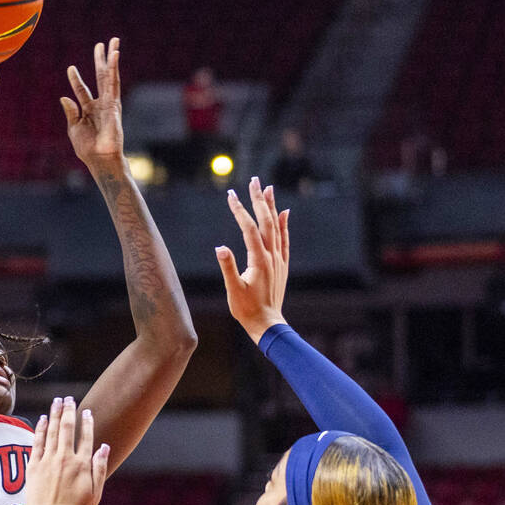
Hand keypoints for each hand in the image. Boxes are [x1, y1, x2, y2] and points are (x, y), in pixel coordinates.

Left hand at [24, 397, 108, 504]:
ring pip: (51, 431)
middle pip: (67, 428)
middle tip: (68, 399)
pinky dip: (40, 428)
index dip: (87, 422)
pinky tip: (42, 419)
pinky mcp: (34, 465)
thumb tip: (104, 447)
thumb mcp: (95, 493)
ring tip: (56, 401)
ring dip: (54, 414)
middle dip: (68, 410)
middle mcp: (65, 458)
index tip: (86, 411)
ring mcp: (48, 460)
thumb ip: (99, 468)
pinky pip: (37, 442)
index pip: (86, 437)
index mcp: (82, 465)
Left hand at [61, 39, 122, 170]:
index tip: (71, 68)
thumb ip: (71, 112)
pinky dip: (114, 68)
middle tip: (101, 44)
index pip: (82, 90)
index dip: (76, 80)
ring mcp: (109, 102)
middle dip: (100, 61)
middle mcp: (100, 104)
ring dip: (111, 59)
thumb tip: (64, 97)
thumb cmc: (87, 148)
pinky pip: (114, 83)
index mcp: (88, 110)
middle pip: (100, 77)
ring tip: (113, 42)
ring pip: (109, 76)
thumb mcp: (74, 129)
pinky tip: (115, 56)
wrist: (100, 158)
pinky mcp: (114, 103)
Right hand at [216, 176, 289, 343]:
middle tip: (254, 181)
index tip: (231, 195)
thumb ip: (228, 267)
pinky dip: (284, 224)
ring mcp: (279, 260)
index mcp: (259, 261)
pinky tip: (284, 212)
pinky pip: (285, 239)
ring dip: (271, 207)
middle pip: (266, 222)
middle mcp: (272, 256)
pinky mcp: (281, 265)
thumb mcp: (233, 290)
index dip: (240, 211)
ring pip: (277, 227)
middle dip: (259, 200)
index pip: (248, 229)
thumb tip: (220, 247)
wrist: (267, 324)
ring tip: (267, 188)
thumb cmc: (246, 309)